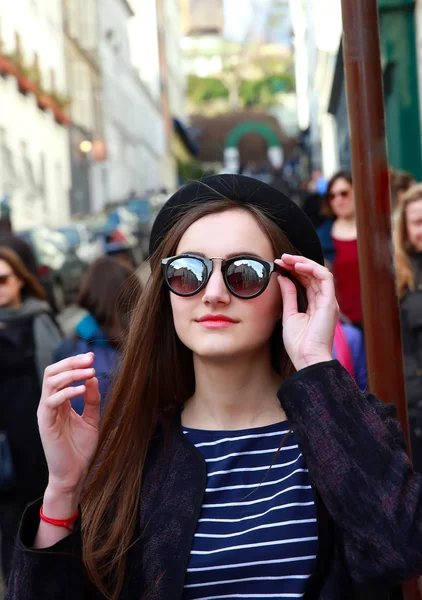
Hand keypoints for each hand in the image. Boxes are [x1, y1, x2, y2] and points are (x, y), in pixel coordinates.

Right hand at [37, 353, 100, 494]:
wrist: (74, 474)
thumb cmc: (80, 449)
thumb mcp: (92, 418)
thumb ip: (92, 399)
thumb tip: (92, 377)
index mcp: (59, 402)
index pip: (61, 373)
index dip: (75, 362)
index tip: (92, 356)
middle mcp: (50, 404)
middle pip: (52, 372)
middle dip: (71, 362)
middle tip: (90, 359)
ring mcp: (46, 413)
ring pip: (50, 382)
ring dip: (71, 374)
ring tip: (89, 372)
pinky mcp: (45, 423)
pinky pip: (52, 401)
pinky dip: (67, 392)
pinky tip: (82, 389)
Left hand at [276, 254, 338, 370]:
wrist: (307, 359)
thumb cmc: (298, 343)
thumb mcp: (289, 314)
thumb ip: (288, 295)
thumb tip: (282, 278)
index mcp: (315, 305)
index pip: (307, 280)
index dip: (293, 270)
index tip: (278, 264)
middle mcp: (324, 301)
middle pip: (313, 274)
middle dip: (296, 263)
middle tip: (281, 258)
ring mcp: (329, 301)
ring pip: (320, 272)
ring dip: (303, 262)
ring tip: (287, 259)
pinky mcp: (330, 302)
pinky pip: (325, 278)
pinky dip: (312, 268)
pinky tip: (298, 266)